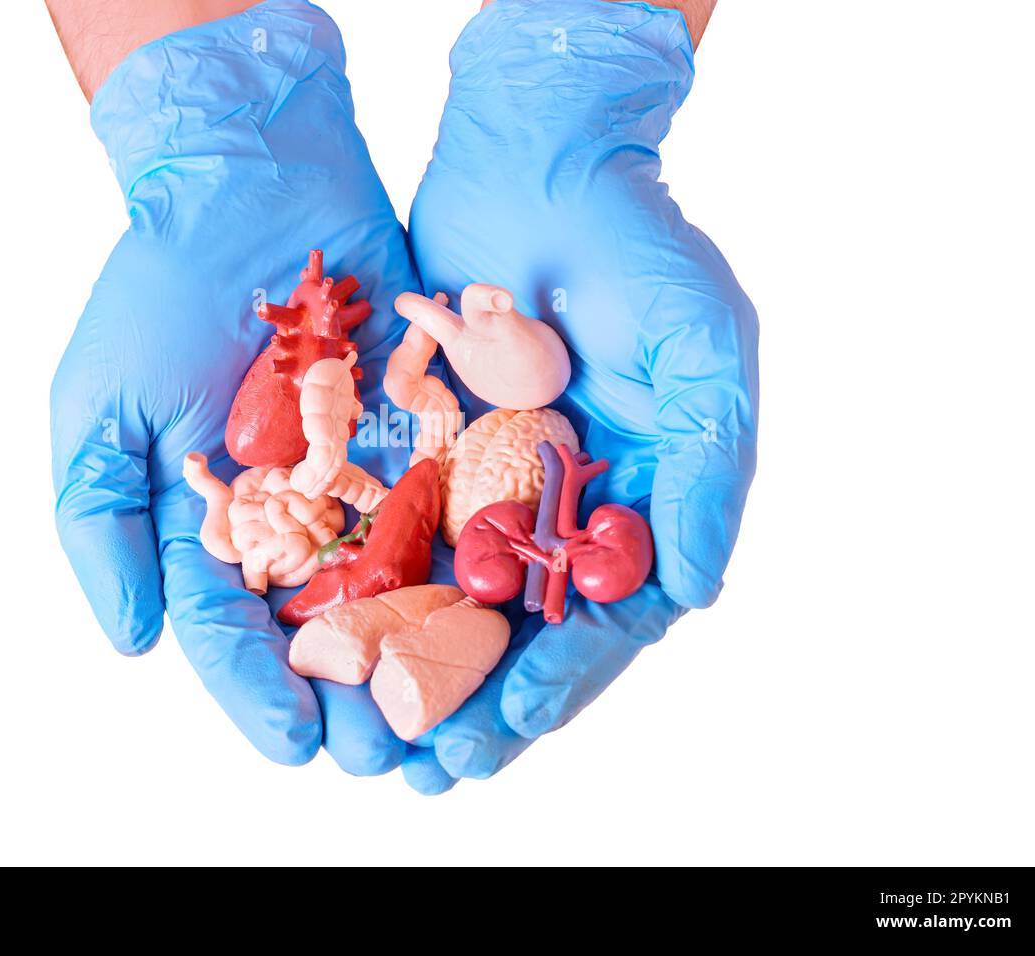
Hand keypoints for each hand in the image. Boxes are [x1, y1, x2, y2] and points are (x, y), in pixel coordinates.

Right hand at [50, 1, 416, 773]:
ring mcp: (374, 482)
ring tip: (463, 718)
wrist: (253, 179)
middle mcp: (303, 522)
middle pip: (333, 632)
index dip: (259, 692)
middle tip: (393, 756)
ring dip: (433, 657)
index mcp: (221, 532)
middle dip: (361, 696)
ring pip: (409, 590)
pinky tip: (514, 614)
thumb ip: (104, 525)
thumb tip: (130, 644)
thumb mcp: (102, 405)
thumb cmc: (159, 288)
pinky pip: (465, 509)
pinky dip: (486, 563)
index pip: (236, 633)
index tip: (295, 744)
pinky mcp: (437, 436)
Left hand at [399, 0, 757, 793]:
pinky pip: (384, 528)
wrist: (535, 154)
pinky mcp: (416, 447)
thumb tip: (692, 595)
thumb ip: (708, 472)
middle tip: (437, 764)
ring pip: (445, 596)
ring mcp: (485, 480)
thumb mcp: (704, 347)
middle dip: (479, 697)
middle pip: (518, 626)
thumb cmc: (638, 242)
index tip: (517, 717)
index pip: (607, 612)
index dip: (566, 673)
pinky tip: (326, 638)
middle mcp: (559, 504)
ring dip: (413, 667)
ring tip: (379, 737)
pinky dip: (359, 586)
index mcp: (637, 499)